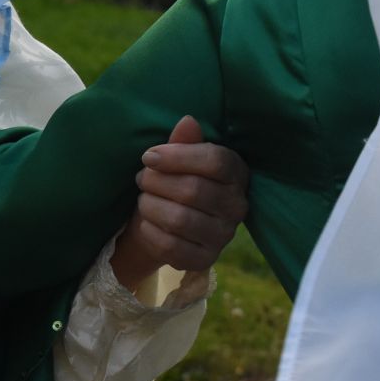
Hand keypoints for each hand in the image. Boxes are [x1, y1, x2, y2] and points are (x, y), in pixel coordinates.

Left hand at [110, 115, 249, 289]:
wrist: (160, 223)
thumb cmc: (171, 181)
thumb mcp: (176, 158)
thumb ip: (183, 141)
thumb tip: (188, 121)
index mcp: (236, 173)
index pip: (216, 161)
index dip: (177, 156)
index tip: (148, 156)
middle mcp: (237, 206)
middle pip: (194, 190)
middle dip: (157, 181)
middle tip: (142, 178)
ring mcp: (224, 236)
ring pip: (180, 219)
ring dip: (151, 206)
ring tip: (144, 199)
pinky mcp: (205, 259)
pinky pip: (170, 246)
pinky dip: (150, 231)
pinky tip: (145, 222)